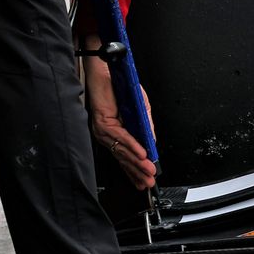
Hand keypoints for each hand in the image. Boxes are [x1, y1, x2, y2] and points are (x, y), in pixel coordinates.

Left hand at [85, 53, 156, 189]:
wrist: (108, 70)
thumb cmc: (121, 86)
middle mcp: (108, 134)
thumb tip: (151, 143)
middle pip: (124, 157)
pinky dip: (133, 146)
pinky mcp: (103, 122)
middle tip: (148, 183)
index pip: (126, 156)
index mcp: (116, 132)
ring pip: (122, 150)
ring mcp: (104, 129)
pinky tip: (142, 154)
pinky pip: (121, 137)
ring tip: (148, 172)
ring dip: (137, 163)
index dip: (135, 169)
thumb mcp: (140, 108)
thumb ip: (145, 126)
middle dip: (137, 172)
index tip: (145, 179)